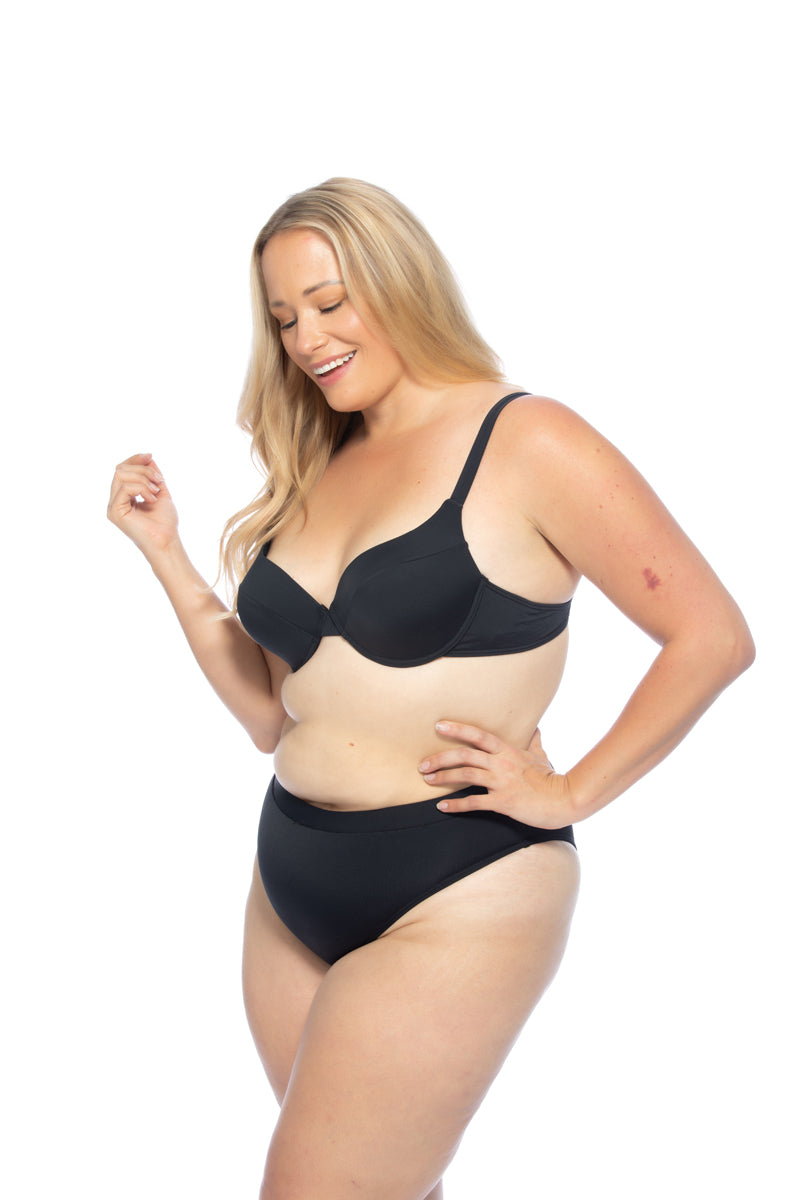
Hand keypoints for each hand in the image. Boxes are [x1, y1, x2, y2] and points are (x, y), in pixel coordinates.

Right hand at [107, 453, 179, 558]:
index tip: (150, 456)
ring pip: (121, 475)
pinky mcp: (114, 512)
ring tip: (156, 491)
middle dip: (143, 470)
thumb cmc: (165, 522)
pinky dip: (141, 489)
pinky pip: (124, 488)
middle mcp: (115, 501)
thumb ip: (152, 475)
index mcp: (124, 496)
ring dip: (143, 479)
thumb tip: (147, 458)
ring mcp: (113, 507)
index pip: (122, 470)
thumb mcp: (160, 491)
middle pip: (120, 469)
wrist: (167, 540)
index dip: (135, 460)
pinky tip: (151, 499)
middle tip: (159, 481)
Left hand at [418, 721, 576, 828]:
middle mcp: (502, 763)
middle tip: (423, 764)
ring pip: (465, 775)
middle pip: (464, 755)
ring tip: (428, 780)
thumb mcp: (542, 756)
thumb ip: (534, 742)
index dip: (457, 729)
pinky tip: (442, 806)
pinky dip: (456, 805)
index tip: (439, 726)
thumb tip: (535, 728)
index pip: (478, 735)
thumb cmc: (552, 778)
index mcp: (508, 750)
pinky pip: (474, 802)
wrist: (564, 800)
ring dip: (443, 777)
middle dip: (440, 758)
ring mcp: (502, 782)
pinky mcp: (503, 802)